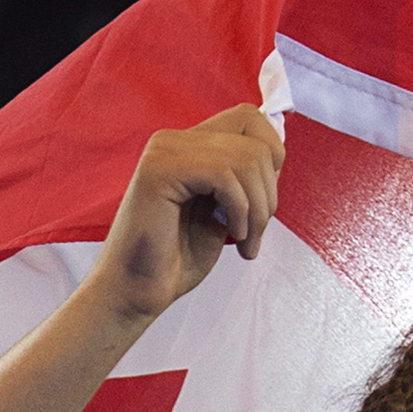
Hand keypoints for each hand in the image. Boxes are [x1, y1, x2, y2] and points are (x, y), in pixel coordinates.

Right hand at [81, 106, 283, 327]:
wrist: (135, 292)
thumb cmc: (175, 260)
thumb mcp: (222, 212)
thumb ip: (242, 181)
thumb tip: (277, 157)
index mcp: (188, 145)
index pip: (249, 119)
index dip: (271, 158)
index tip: (262, 203)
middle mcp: (174, 140)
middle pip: (255, 140)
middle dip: (268, 193)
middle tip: (255, 235)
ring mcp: (165, 151)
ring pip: (246, 158)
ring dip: (258, 208)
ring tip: (246, 241)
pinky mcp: (159, 171)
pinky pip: (225, 176)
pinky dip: (240, 209)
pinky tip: (232, 236)